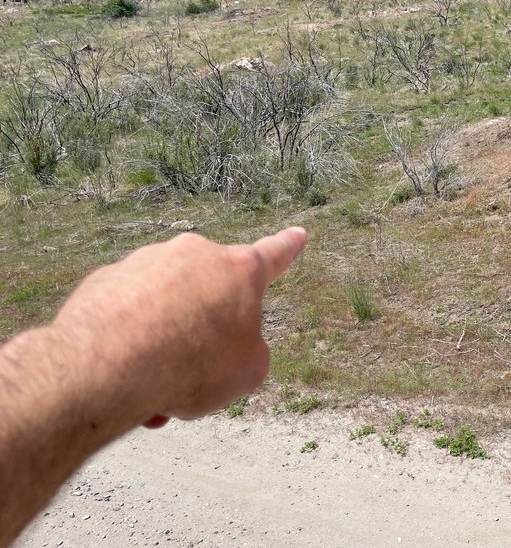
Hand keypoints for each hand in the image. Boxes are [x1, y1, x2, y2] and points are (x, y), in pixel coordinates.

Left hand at [50, 227, 306, 426]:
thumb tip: (221, 347)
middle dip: (204, 328)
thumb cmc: (193, 366)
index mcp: (239, 270)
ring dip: (164, 342)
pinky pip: (127, 312)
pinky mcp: (104, 280)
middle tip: (195, 370)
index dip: (288, 247)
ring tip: (154, 384)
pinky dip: (128, 341)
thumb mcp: (248, 372)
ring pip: (165, 307)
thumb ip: (247, 351)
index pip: (274, 256)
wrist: (108, 366)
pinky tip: (120, 373)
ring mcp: (145, 263)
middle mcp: (194, 255)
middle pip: (209, 293)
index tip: (297, 233)